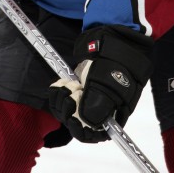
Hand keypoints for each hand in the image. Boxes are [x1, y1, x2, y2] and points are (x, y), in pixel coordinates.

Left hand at [49, 25, 153, 142]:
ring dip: (61, 100)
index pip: (94, 134)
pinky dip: (57, 91)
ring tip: (66, 85)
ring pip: (66, 110)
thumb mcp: (109, 83)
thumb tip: (87, 121)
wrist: (113, 39)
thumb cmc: (116, 62)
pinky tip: (61, 83)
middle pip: (77, 123)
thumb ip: (99, 104)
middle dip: (67, 111)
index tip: (72, 120)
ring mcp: (85, 97)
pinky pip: (61, 96)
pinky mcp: (76, 87)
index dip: (81, 131)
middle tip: (68, 96)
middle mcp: (97, 108)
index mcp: (111, 113)